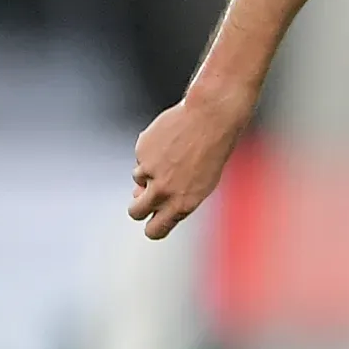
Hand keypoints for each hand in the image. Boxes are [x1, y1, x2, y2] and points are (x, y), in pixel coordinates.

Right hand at [129, 85, 251, 239]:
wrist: (211, 117)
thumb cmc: (212, 150)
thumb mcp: (201, 181)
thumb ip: (174, 195)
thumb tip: (141, 195)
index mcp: (182, 204)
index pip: (155, 230)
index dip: (152, 227)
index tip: (152, 222)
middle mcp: (163, 191)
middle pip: (135, 212)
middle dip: (137, 208)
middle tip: (144, 197)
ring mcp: (150, 170)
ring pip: (137, 179)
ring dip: (148, 171)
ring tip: (172, 154)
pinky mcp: (141, 151)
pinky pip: (141, 156)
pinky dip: (151, 150)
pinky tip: (169, 139)